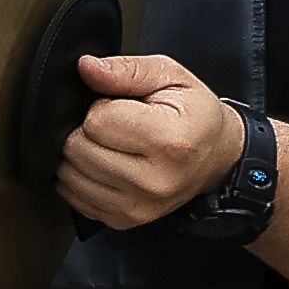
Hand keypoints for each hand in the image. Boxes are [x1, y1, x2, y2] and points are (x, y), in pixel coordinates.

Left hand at [58, 54, 248, 228]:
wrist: (218, 156)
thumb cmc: (195, 115)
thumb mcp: (170, 76)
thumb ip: (126, 70)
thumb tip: (86, 67)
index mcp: (170, 142)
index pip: (96, 121)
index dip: (102, 106)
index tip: (124, 107)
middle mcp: (154, 181)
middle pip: (78, 149)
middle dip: (88, 131)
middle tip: (118, 126)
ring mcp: (138, 206)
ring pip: (70, 176)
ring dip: (81, 155)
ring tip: (113, 145)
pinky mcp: (124, 220)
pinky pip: (74, 197)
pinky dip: (81, 178)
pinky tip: (105, 165)